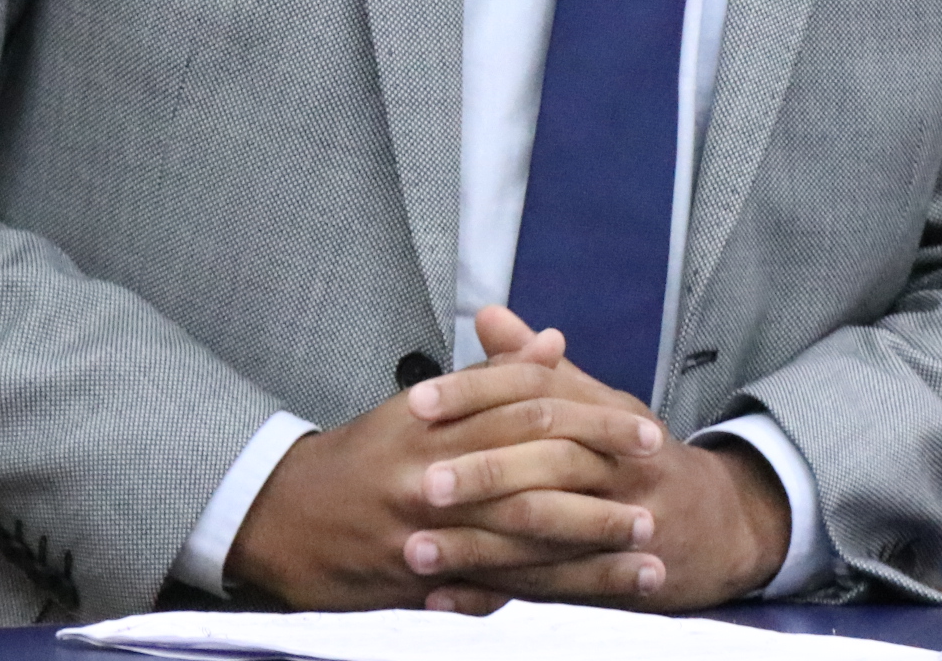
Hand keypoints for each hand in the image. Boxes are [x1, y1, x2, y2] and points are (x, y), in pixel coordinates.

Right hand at [226, 323, 668, 612]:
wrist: (282, 519)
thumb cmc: (365, 455)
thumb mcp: (421, 402)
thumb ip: (493, 375)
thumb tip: (553, 341)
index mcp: (437, 419)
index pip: (529, 407)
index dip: (592, 415)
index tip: (644, 430)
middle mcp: (434, 469)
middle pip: (534, 465)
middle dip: (602, 479)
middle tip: (658, 488)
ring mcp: (427, 529)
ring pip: (523, 534)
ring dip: (590, 543)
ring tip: (647, 549)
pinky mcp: (420, 578)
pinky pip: (492, 587)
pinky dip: (544, 592)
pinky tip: (590, 599)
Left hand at [412, 307, 792, 614]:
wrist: (719, 525)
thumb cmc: (640, 458)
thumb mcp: (598, 403)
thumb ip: (537, 365)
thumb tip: (488, 315)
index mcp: (607, 411)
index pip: (539, 390)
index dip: (477, 393)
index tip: (418, 402)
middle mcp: (621, 462)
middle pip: (550, 457)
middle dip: (481, 471)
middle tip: (419, 480)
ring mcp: (623, 520)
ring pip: (548, 527)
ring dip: (478, 543)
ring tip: (416, 549)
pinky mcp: (615, 573)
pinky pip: (550, 586)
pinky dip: (493, 592)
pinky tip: (444, 596)